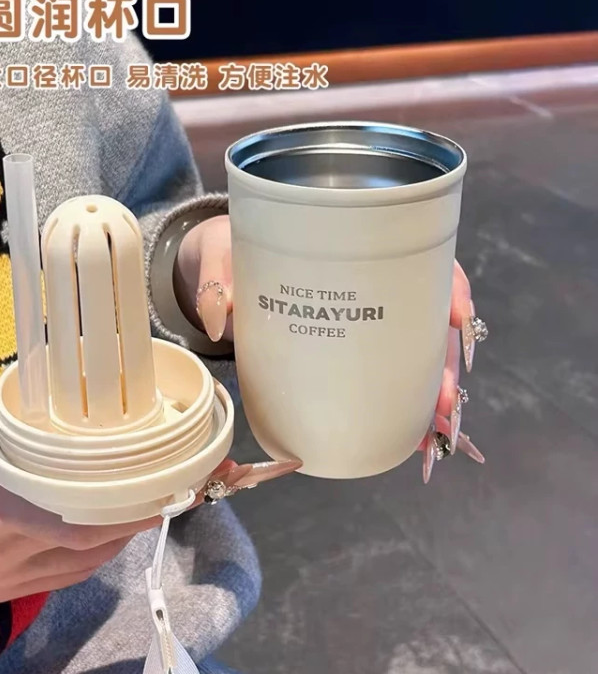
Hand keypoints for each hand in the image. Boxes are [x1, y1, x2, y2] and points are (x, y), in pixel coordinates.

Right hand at [0, 388, 163, 603]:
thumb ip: (23, 406)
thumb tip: (76, 386)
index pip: (75, 511)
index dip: (126, 502)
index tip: (166, 481)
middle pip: (86, 540)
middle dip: (138, 515)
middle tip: (176, 490)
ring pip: (81, 564)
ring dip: (122, 535)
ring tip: (151, 503)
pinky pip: (63, 579)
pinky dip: (95, 555)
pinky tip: (113, 530)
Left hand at [176, 216, 487, 482]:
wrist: (224, 266)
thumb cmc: (233, 247)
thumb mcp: (224, 254)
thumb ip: (218, 280)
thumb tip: (220, 321)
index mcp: (353, 243)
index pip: (417, 255)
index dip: (445, 283)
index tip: (456, 314)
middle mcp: (368, 279)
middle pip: (426, 311)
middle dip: (445, 357)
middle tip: (446, 395)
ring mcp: (361, 315)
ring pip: (415, 347)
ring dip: (433, 388)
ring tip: (437, 426)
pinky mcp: (346, 345)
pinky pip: (386, 371)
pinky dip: (404, 401)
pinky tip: (416, 431)